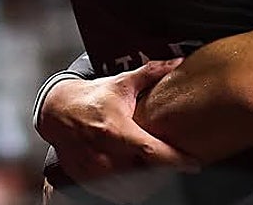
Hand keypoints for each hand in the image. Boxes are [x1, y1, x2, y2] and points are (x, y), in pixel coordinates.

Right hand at [38, 59, 197, 199]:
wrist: (57, 112)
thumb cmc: (95, 97)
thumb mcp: (122, 83)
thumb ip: (152, 73)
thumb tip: (178, 60)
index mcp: (115, 130)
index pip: (150, 151)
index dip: (175, 160)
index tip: (195, 163)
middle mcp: (104, 154)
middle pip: (144, 174)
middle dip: (163, 171)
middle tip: (175, 160)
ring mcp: (93, 171)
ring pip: (131, 188)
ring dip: (148, 182)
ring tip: (158, 168)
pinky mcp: (86, 180)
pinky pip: (115, 193)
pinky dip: (130, 189)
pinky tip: (139, 177)